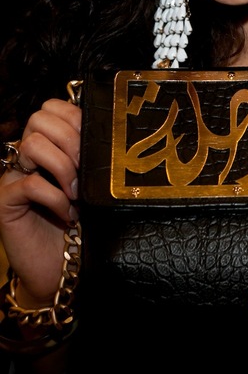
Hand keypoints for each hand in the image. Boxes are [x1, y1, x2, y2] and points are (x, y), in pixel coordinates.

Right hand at [0, 99, 80, 307]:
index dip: (75, 119)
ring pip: (32, 144)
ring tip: (76, 193)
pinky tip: (67, 213)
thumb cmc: (83, 222)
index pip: (53, 107)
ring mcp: (13, 176)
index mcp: (50, 144)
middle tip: (86, 171)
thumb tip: (111, 132)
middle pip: (40, 118)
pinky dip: (54, 198)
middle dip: (71, 141)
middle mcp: (28, 155)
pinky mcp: (6, 201)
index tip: (95, 146)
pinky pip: (29, 183)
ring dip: (63, 168)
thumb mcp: (93, 184)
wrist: (64, 265)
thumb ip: (92, 156)